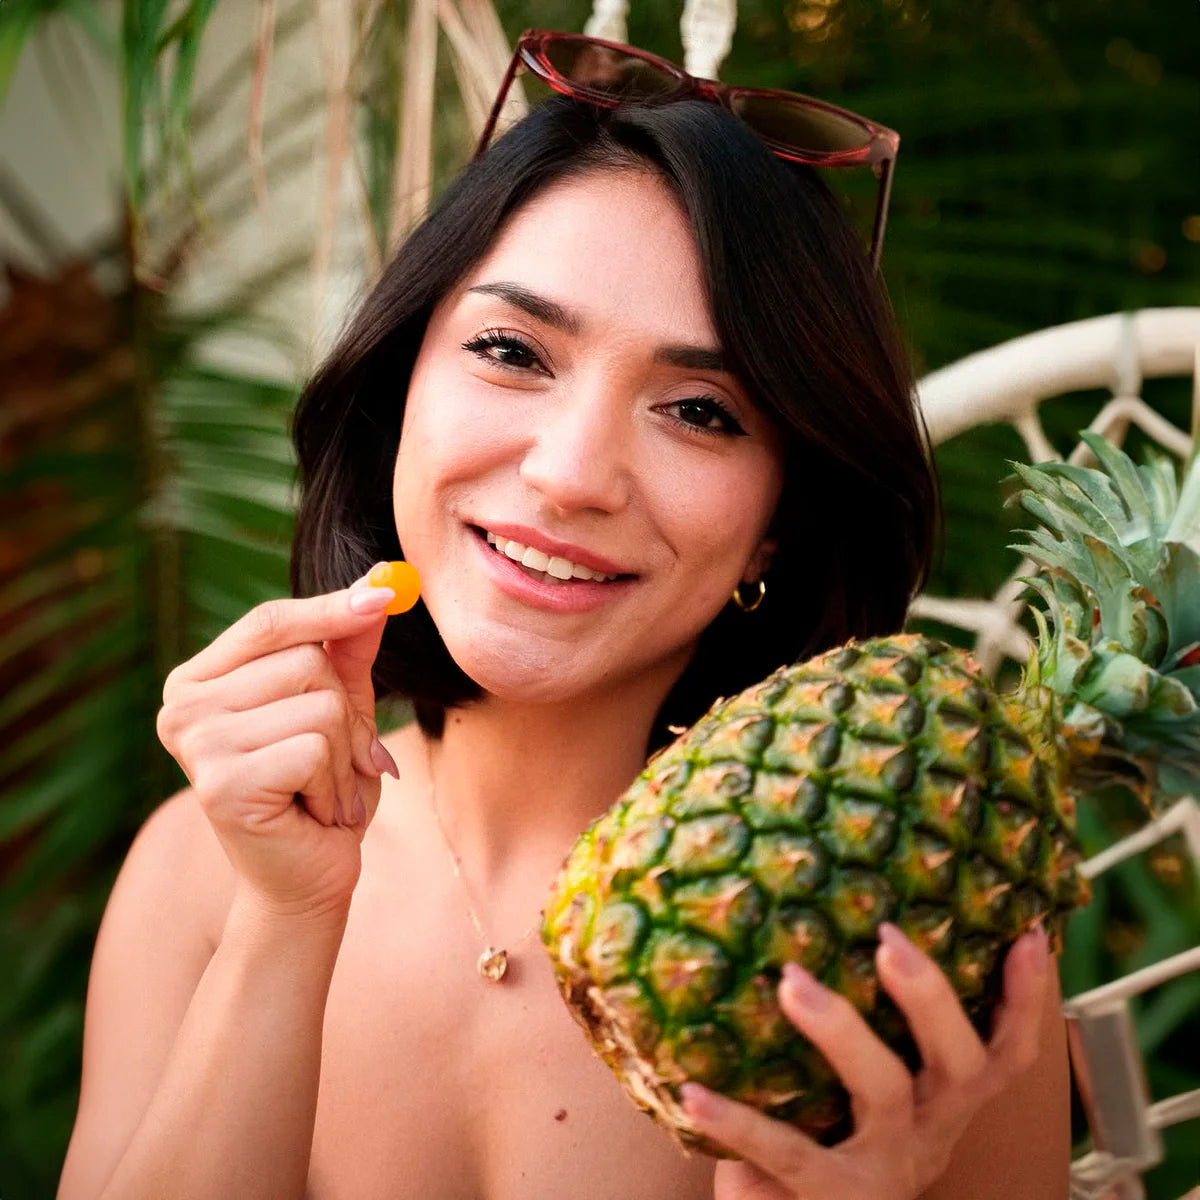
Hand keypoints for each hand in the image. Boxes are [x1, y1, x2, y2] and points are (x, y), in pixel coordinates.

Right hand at [155, 565, 401, 917]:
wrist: (307, 879)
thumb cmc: (320, 790)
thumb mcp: (340, 708)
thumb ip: (349, 649)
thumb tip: (379, 583)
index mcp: (200, 680)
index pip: (269, 622)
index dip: (330, 607)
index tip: (387, 593)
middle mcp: (184, 706)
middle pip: (307, 661)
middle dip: (346, 714)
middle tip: (335, 762)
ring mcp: (197, 743)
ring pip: (322, 705)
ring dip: (343, 756)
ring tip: (321, 790)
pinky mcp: (221, 782)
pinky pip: (316, 749)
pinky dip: (335, 784)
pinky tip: (314, 812)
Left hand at [682, 924, 1050, 1199]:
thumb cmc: (832, 1143)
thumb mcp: (867, 1093)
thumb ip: (866, 1031)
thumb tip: (824, 918)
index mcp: (945, 1103)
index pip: (1005, 1051)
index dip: (1027, 1000)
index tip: (1029, 934)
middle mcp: (929, 1133)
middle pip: (959, 1064)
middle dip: (932, 998)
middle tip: (890, 939)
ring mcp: (883, 1170)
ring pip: (884, 1094)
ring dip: (841, 1030)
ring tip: (792, 982)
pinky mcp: (828, 1198)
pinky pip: (785, 1153)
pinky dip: (737, 1119)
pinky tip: (694, 1089)